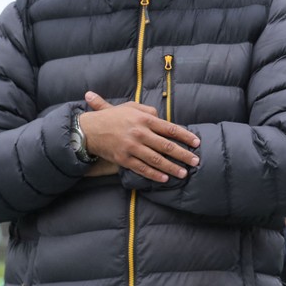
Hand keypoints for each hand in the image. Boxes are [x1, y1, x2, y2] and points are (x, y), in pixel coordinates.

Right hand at [81, 91, 199, 182]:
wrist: (88, 130)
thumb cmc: (112, 117)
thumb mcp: (131, 107)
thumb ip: (149, 111)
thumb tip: (163, 117)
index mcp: (144, 119)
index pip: (170, 129)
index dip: (185, 136)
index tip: (197, 143)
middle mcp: (140, 133)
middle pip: (166, 146)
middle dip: (183, 155)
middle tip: (196, 161)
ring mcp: (132, 147)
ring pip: (156, 160)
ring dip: (172, 168)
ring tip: (184, 173)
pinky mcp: (124, 159)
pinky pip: (142, 168)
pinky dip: (154, 174)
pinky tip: (164, 178)